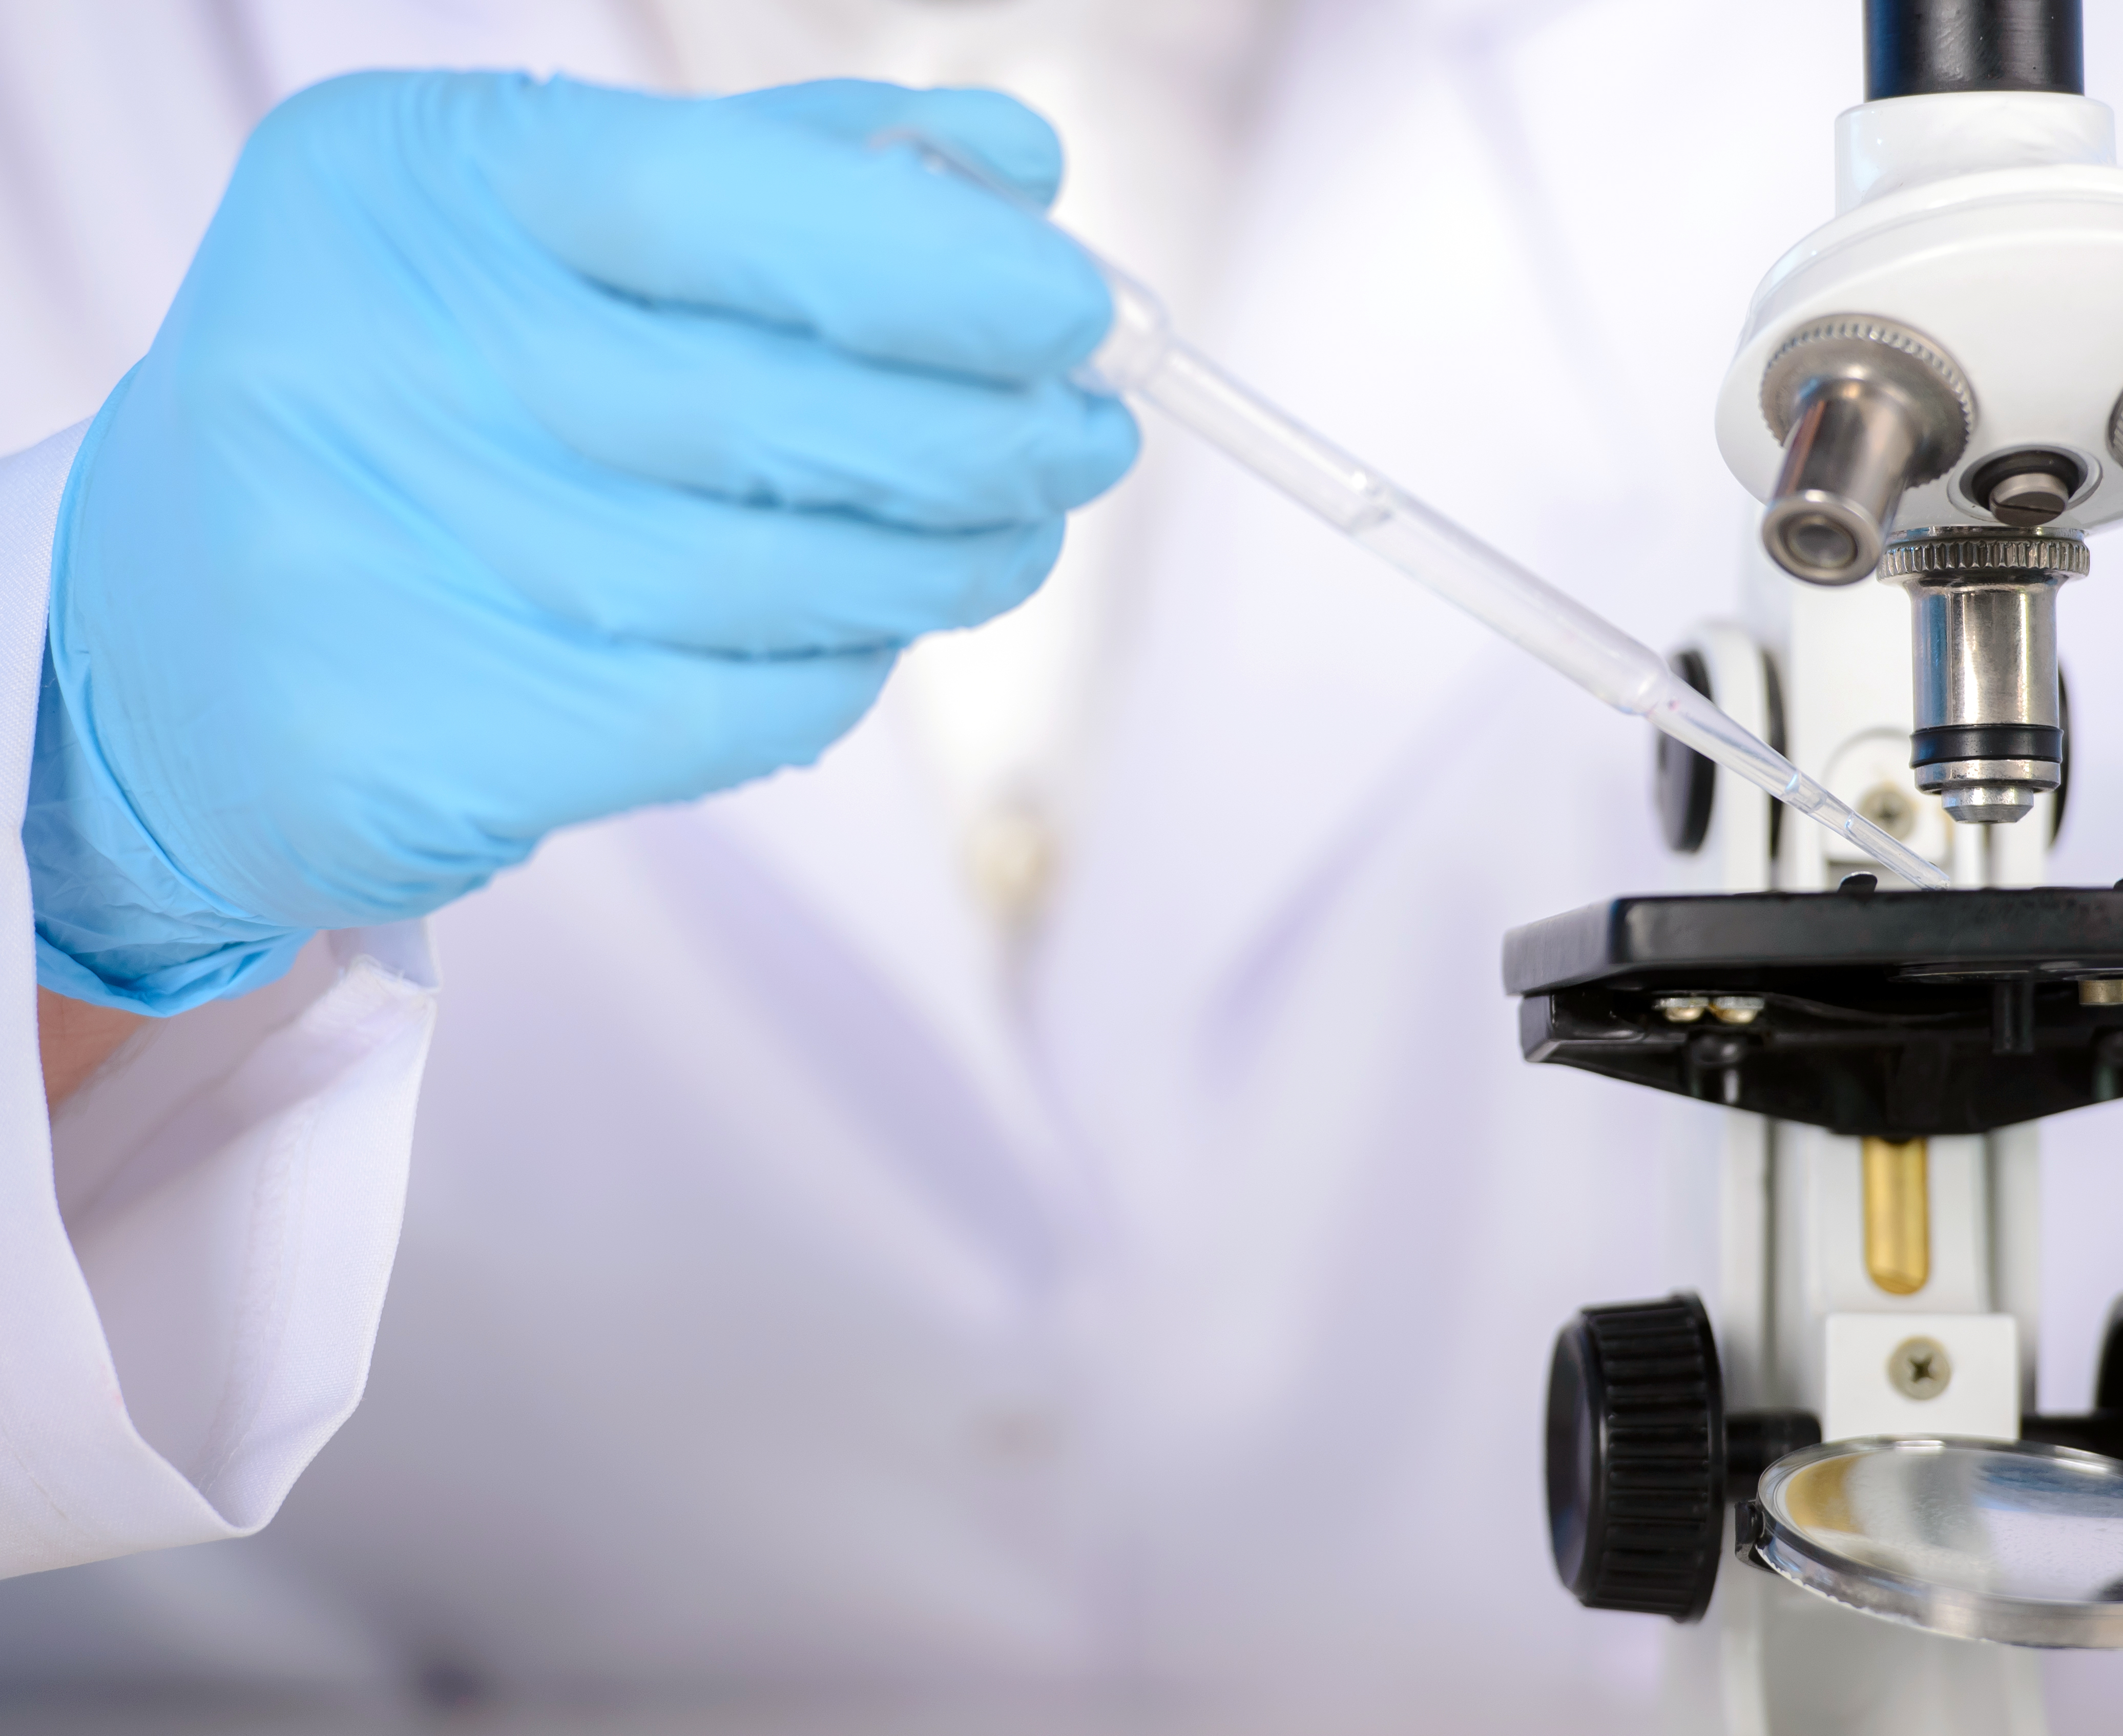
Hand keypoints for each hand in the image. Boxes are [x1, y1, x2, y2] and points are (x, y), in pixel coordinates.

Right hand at [24, 73, 1136, 1012]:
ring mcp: (373, 562)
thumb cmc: (423, 393)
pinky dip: (836, 673)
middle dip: (978, 434)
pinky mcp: (419, 742)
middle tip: (1090, 441)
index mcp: (406, 187)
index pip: (716, 201)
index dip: (931, 262)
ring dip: (938, 563)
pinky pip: (720, 714)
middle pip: (764, 409)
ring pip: (767, 579)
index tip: (1074, 309)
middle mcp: (363, 361)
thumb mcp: (553, 232)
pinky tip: (874, 634)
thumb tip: (1017, 171)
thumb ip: (787, 180)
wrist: (177, 631)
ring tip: (1015, 537)